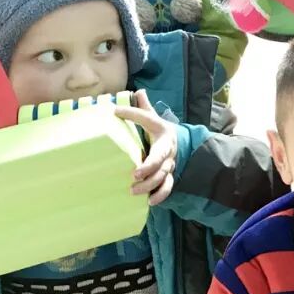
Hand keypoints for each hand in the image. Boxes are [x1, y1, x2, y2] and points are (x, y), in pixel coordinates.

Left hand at [115, 89, 177, 205]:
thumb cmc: (159, 132)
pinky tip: (149, 202)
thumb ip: (144, 108)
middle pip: (160, 159)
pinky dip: (160, 195)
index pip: (147, 119)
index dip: (133, 114)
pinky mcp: (168, 176)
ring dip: (150, 185)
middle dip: (149, 167)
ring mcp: (169, 164)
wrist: (178, 144)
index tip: (115, 111)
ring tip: (134, 190)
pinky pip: (168, 187)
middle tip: (135, 174)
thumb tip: (138, 90)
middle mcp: (167, 149)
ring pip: (163, 176)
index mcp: (161, 131)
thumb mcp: (153, 119)